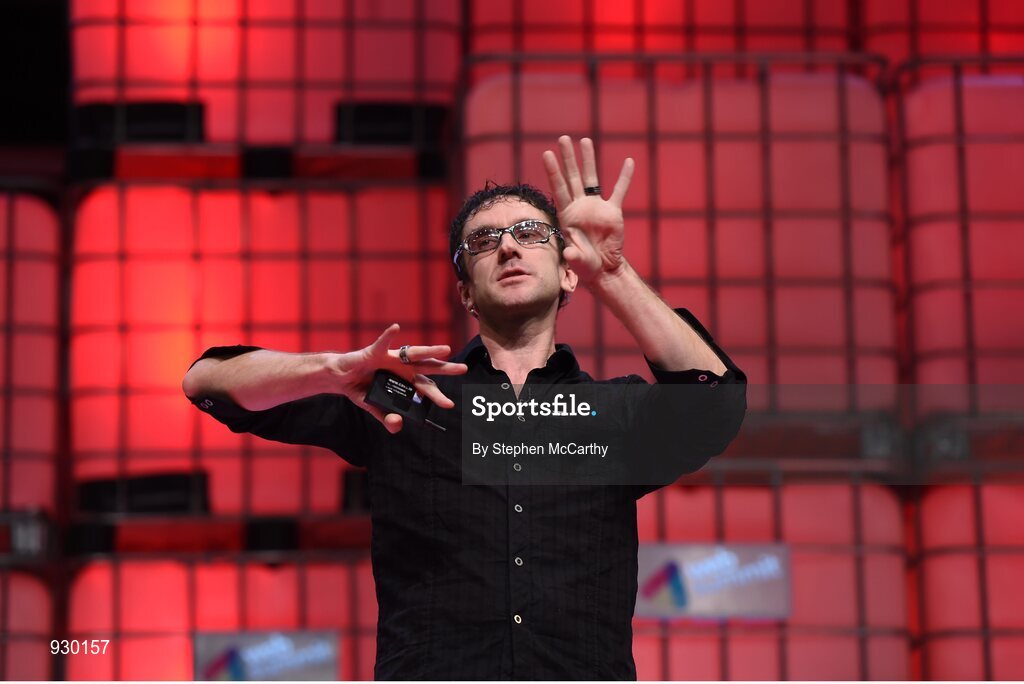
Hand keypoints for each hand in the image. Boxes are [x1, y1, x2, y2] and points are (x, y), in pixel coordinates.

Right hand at [328, 324, 466, 433]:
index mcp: (404, 380)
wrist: (340, 378)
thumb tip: (397, 426)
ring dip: (430, 351)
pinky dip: (388, 335)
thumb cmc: (361, 389)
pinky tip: (395, 328)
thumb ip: (386, 417)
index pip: (425, 388)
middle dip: (445, 368)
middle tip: (463, 369)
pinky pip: (382, 343)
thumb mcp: (373, 407)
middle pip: (428, 368)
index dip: (437, 396)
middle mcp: (402, 367)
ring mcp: (389, 358)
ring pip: (413, 353)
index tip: (450, 404)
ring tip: (446, 349)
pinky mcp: (373, 352)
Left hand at [542, 135, 634, 285]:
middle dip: (567, 158)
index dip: (553, 171)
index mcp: (567, 215)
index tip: (547, 154)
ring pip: (591, 178)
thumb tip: (568, 253)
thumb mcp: (577, 261)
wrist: (603, 268)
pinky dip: (624, 177)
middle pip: (572, 177)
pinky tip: (628, 161)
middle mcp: (579, 207)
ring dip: (588, 160)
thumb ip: (573, 255)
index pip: (558, 189)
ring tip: (584, 140)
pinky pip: (619, 191)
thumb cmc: (585, 265)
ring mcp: (596, 207)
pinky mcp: (612, 212)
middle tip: (562, 138)